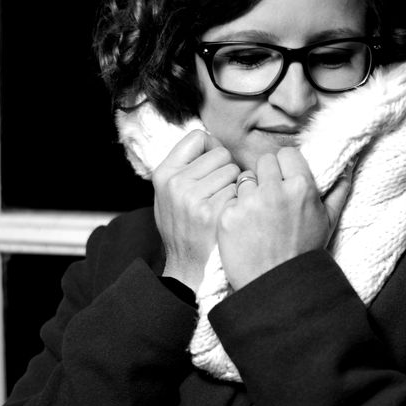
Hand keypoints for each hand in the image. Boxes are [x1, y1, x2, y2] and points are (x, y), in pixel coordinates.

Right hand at [153, 130, 239, 290]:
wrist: (189, 268)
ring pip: (234, 171)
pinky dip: (241, 201)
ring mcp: (194, 198)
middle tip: (220, 190)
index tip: (213, 164)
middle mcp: (176, 183)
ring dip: (236, 185)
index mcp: (164, 174)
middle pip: (221, 153)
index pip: (198, 137)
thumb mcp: (169, 196)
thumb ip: (184, 168)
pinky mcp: (214, 213)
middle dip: (226, 169)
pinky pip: (241, 191)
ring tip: (225, 204)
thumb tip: (210, 139)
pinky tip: (231, 214)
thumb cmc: (184, 228)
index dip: (212, 148)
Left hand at [217, 147, 352, 289]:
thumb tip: (347, 168)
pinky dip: (234, 212)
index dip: (285, 166)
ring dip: (249, 193)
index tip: (284, 180)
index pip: (286, 153)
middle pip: (263, 162)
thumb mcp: (328, 222)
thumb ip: (338, 191)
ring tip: (258, 218)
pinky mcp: (228, 216)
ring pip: (244, 180)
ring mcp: (248, 203)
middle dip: (266, 177)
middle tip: (270, 200)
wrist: (278, 286)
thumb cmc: (305, 253)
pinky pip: (229, 200)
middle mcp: (274, 190)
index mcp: (301, 187)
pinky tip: (244, 229)